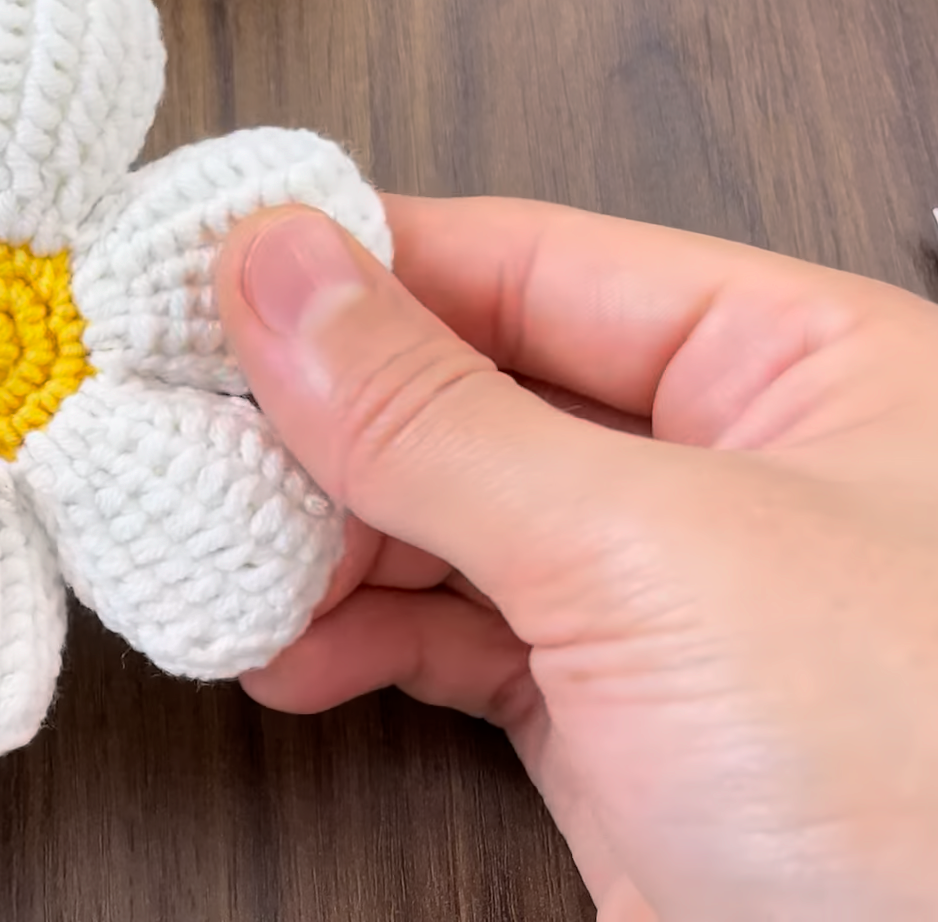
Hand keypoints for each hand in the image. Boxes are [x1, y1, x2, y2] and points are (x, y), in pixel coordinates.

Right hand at [217, 197, 937, 919]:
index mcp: (801, 366)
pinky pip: (455, 640)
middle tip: (181, 421)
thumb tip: (276, 272)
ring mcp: (670, 604)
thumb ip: (436, 413)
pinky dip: (360, 643)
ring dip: (323, 546)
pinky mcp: (617, 725)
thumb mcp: (647, 555)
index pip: (533, 260)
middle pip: (474, 392)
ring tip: (221, 556)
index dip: (362, 261)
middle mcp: (736, 470)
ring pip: (449, 525)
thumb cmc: (915, 786)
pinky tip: (290, 655)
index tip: (205, 268)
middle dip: (325, 421)